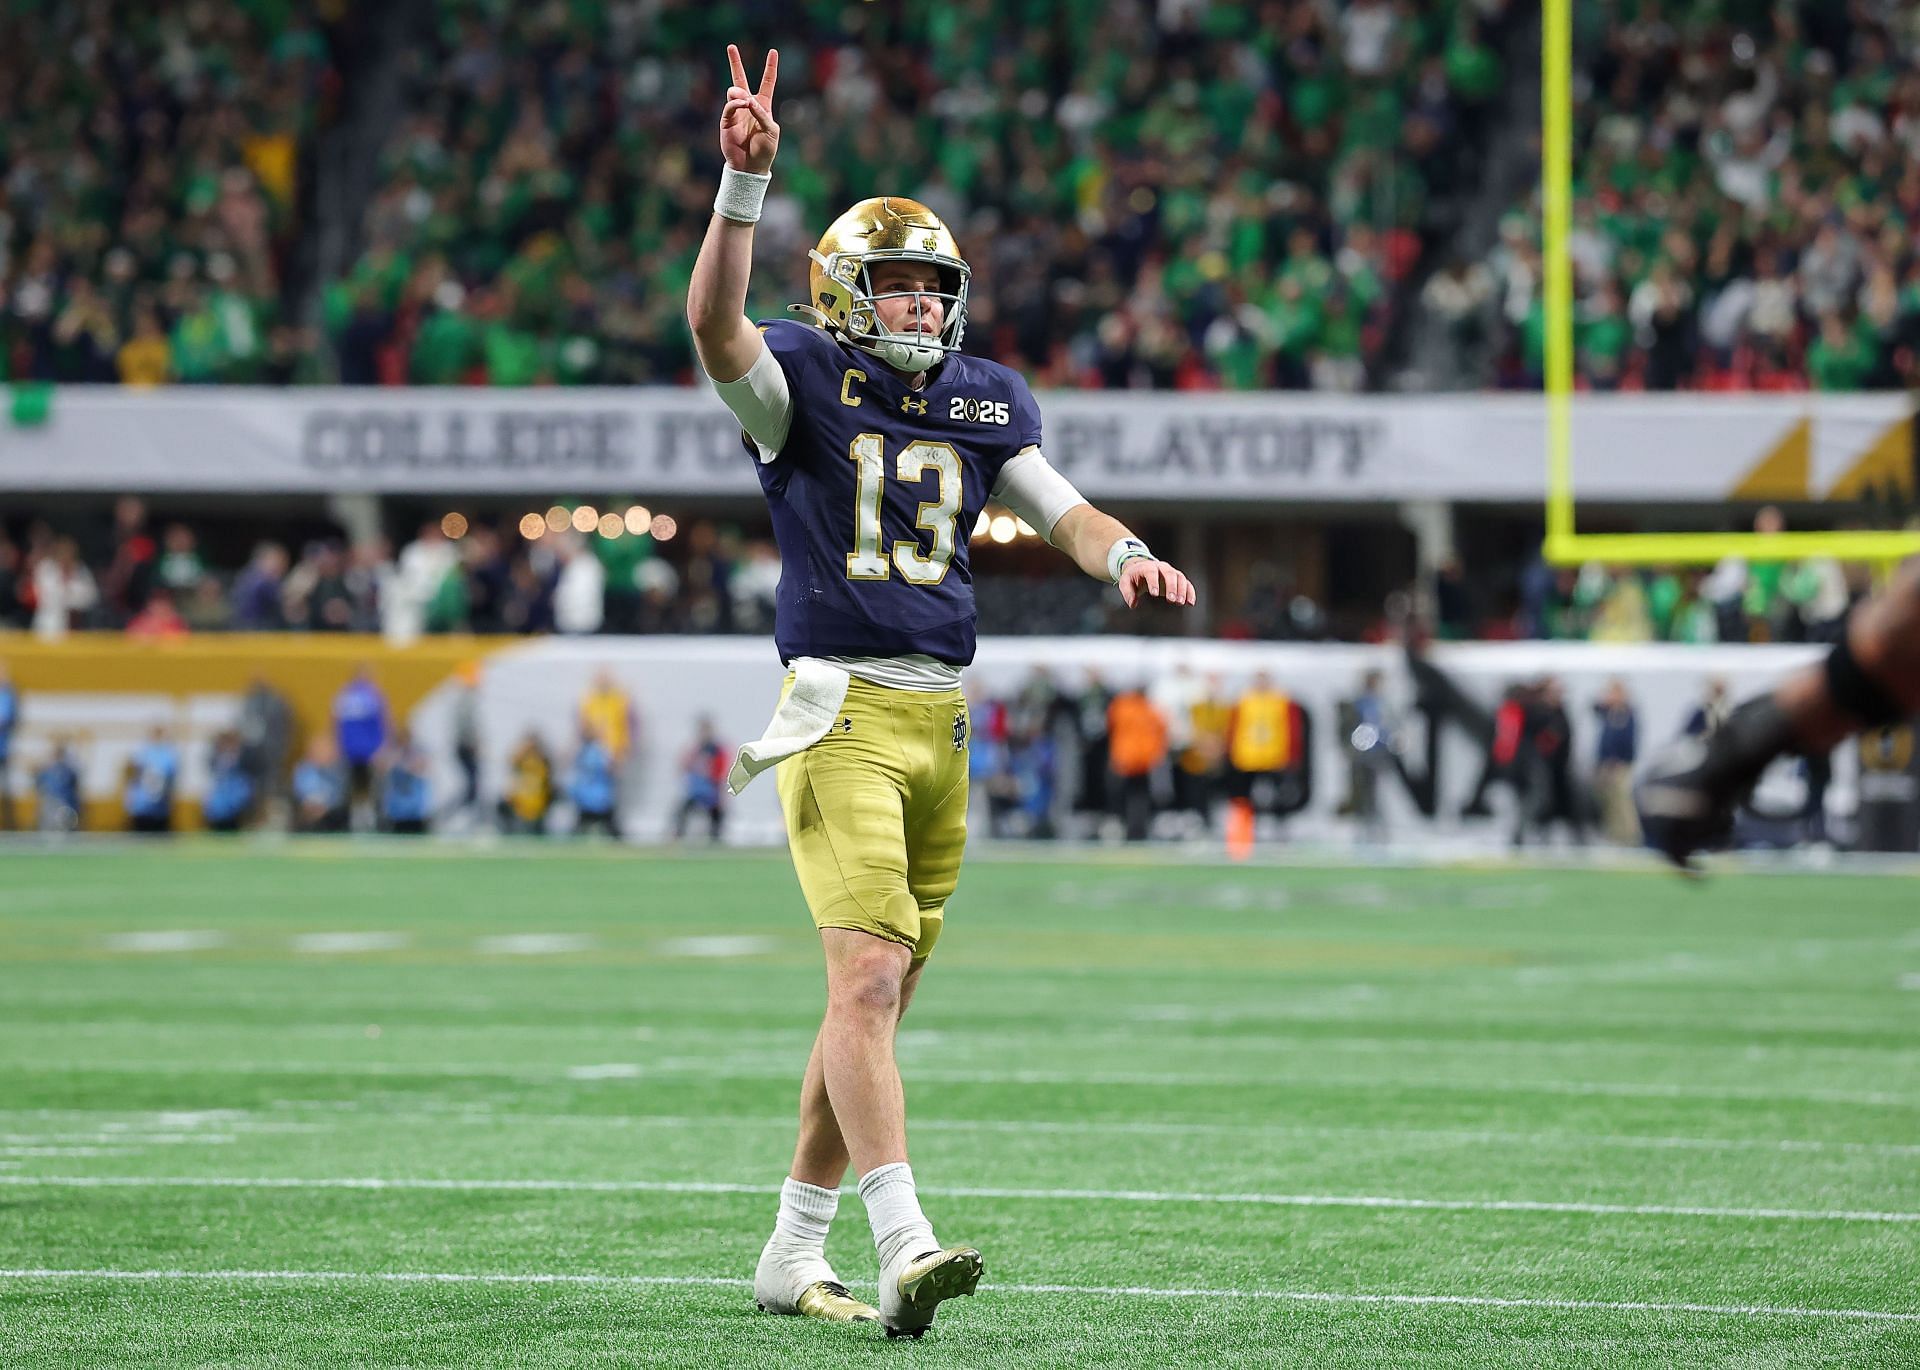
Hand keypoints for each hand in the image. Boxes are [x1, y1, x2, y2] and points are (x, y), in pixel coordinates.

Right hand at [720, 44, 778, 173]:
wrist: (751, 167)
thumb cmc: (765, 150)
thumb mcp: (771, 131)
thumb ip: (761, 114)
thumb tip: (746, 99)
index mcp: (764, 106)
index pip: (767, 82)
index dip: (770, 68)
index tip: (773, 52)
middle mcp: (749, 106)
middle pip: (741, 80)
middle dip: (735, 63)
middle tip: (731, 47)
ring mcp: (737, 113)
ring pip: (734, 93)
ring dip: (739, 93)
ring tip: (744, 100)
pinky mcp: (727, 121)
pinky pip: (729, 107)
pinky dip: (735, 104)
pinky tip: (741, 104)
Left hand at [1117, 559, 1196, 608]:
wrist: (1142, 568)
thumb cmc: (1133, 577)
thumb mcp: (1125, 582)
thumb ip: (1127, 593)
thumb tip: (1133, 604)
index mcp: (1147, 567)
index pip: (1152, 572)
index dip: (1154, 582)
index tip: (1155, 594)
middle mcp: (1161, 567)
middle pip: (1169, 574)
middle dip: (1172, 587)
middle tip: (1172, 600)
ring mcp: (1171, 572)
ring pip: (1180, 578)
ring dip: (1182, 590)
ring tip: (1180, 602)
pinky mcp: (1177, 578)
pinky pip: (1187, 583)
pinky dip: (1190, 592)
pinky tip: (1190, 603)